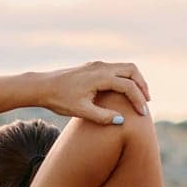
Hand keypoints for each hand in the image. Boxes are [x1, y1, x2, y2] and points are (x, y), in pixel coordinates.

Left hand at [36, 61, 150, 123]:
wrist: (41, 87)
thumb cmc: (59, 99)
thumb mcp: (80, 111)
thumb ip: (101, 116)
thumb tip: (121, 121)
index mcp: (100, 76)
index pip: (128, 86)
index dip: (138, 100)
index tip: (142, 115)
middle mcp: (100, 67)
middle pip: (132, 70)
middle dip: (142, 86)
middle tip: (146, 102)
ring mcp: (96, 65)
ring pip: (124, 67)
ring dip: (134, 80)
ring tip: (139, 96)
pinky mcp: (92, 67)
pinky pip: (115, 68)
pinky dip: (125, 78)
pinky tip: (123, 91)